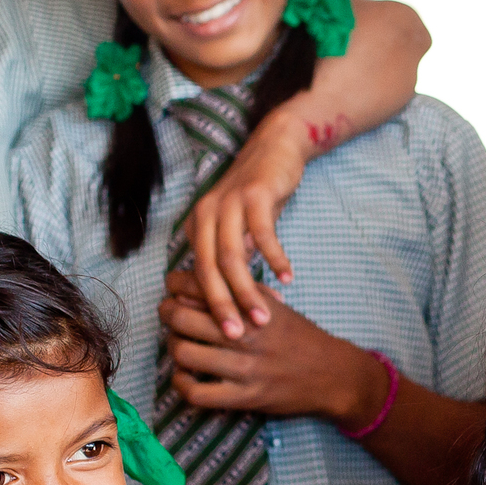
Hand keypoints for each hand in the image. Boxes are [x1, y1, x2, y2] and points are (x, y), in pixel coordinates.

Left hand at [158, 269, 380, 423]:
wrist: (333, 375)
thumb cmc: (300, 337)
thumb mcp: (275, 306)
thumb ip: (239, 294)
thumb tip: (195, 285)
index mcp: (253, 306)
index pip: (199, 285)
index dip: (175, 284)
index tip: (173, 289)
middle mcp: (247, 335)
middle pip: (182, 319)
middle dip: (167, 313)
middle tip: (169, 315)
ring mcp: (245, 368)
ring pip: (184, 354)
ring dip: (174, 348)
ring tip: (180, 345)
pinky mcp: (245, 398)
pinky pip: (197, 394)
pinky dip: (182, 385)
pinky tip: (185, 377)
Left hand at [181, 117, 312, 339]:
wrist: (275, 148)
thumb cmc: (258, 195)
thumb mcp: (239, 227)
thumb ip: (233, 256)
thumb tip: (233, 295)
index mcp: (197, 226)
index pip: (198, 275)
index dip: (212, 306)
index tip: (226, 332)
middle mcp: (206, 214)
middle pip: (209, 269)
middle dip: (223, 306)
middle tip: (236, 336)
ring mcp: (229, 203)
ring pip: (232, 256)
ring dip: (247, 290)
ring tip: (263, 317)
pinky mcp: (255, 194)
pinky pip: (263, 233)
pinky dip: (275, 258)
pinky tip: (288, 278)